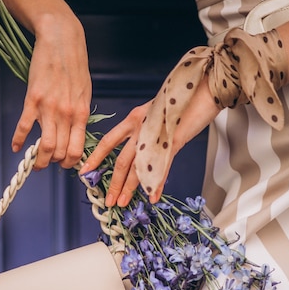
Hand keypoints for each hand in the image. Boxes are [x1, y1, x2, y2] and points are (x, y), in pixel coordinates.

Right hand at [9, 4, 91, 168]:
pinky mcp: (33, 99)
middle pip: (58, 152)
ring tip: (34, 164)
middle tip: (46, 164)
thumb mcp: (84, 95)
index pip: (76, 150)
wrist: (62, 42)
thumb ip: (79, 117)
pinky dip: (18, 140)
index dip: (69, 163)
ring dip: (38, 160)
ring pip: (44, 146)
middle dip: (52, 163)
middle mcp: (66, 115)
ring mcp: (49, 108)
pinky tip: (16, 147)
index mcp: (81, 115)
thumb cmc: (75, 68)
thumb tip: (75, 137)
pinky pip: (24, 127)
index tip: (63, 165)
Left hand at [81, 76, 218, 205]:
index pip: (108, 141)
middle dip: (113, 184)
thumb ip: (146, 128)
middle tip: (108, 201)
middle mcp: (140, 127)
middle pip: (121, 161)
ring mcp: (155, 135)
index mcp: (134, 118)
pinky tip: (152, 197)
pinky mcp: (172, 142)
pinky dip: (156, 184)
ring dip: (129, 188)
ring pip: (137, 168)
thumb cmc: (183, 99)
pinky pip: (160, 168)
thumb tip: (142, 145)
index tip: (85, 172)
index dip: (96, 158)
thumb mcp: (156, 112)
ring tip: (122, 203)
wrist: (204, 86)